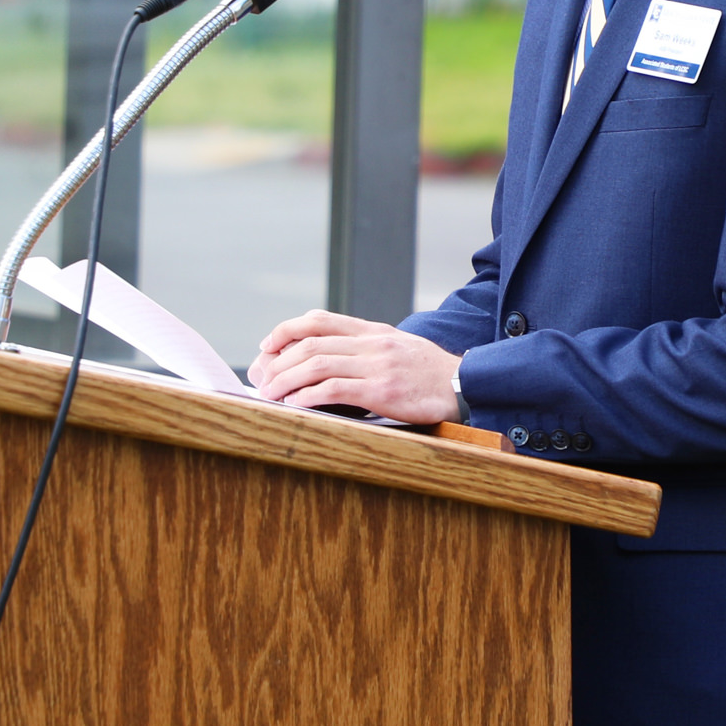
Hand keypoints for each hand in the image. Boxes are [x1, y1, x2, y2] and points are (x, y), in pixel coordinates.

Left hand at [252, 310, 461, 423]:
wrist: (465, 386)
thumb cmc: (428, 374)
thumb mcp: (396, 348)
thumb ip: (363, 348)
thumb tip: (323, 360)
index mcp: (372, 330)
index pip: (318, 320)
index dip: (286, 330)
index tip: (266, 345)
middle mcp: (371, 343)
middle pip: (310, 344)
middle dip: (277, 361)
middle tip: (260, 378)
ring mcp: (377, 365)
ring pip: (317, 364)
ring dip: (286, 380)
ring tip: (269, 394)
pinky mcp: (383, 391)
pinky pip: (335, 389)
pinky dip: (308, 396)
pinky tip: (295, 404)